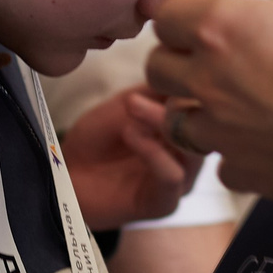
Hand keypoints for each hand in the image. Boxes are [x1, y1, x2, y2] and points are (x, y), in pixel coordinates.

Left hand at [60, 87, 201, 230]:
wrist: (66, 172)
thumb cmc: (96, 139)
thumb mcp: (127, 103)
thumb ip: (156, 91)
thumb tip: (184, 76)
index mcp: (185, 131)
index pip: (205, 107)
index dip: (191, 86)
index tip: (166, 69)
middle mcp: (189, 156)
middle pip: (206, 128)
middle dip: (179, 104)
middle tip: (147, 91)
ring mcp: (180, 181)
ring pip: (193, 151)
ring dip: (163, 124)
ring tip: (133, 110)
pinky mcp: (164, 203)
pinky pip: (172, 176)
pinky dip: (153, 151)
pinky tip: (130, 133)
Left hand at [145, 0, 272, 204]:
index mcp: (222, 30)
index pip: (165, 13)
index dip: (183, 6)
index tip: (206, 6)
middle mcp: (209, 82)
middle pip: (158, 67)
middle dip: (176, 55)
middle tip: (211, 52)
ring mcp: (221, 131)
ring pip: (175, 119)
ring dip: (193, 106)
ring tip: (224, 99)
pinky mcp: (243, 170)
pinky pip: (220, 161)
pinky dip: (231, 151)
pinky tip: (256, 141)